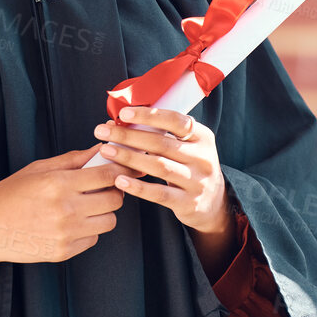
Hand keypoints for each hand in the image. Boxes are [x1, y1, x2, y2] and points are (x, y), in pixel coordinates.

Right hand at [0, 146, 141, 264]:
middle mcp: (66, 209)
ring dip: (103, 212)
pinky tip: (72, 223)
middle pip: (115, 199)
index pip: (108, 175)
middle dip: (113, 191)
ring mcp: (66, 233)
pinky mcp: (64, 252)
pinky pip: (94, 239)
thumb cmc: (12, 193)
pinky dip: (89, 230)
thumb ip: (74, 160)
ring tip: (86, 206)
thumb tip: (101, 148)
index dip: (120, 169)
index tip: (124, 167)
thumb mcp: (40, 169)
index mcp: (60, 183)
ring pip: (109, 221)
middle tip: (101, 188)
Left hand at [91, 106, 235, 273]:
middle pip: (162, 143)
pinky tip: (119, 181)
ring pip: (159, 166)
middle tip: (103, 131)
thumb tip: (123, 121)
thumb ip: (164, 134)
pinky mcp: (188, 203)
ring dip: (129, 158)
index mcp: (202, 137)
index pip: (175, 121)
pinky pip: (159, 193)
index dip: (149, 116)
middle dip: (129, 136)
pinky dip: (138, 187)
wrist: (214, 202)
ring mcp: (197, 181)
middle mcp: (203, 158)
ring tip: (106, 151)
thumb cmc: (190, 167)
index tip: (124, 113)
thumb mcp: (188, 147)